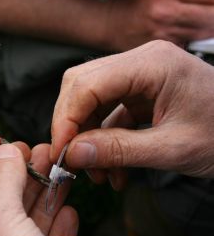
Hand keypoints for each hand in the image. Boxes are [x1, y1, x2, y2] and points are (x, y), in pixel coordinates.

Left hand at [0, 143, 77, 235]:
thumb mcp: (0, 223)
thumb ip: (1, 184)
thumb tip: (5, 154)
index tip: (12, 150)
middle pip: (1, 209)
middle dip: (24, 179)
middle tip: (41, 156)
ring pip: (27, 225)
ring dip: (44, 197)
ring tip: (58, 173)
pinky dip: (58, 226)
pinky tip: (67, 209)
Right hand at [51, 40, 213, 181]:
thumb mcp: (174, 148)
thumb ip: (119, 150)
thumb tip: (72, 155)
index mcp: (152, 63)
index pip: (87, 83)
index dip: (67, 119)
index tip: (62, 153)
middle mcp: (141, 60)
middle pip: (82, 86)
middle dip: (73, 126)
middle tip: (73, 162)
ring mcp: (140, 74)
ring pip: (91, 100)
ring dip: (89, 138)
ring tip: (100, 175)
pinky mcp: (141, 91)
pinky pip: (109, 112)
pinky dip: (106, 140)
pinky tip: (115, 170)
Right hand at [104, 0, 213, 50]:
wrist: (108, 22)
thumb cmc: (136, 0)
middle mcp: (166, 11)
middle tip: (210, 9)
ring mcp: (164, 33)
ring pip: (206, 32)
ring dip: (210, 26)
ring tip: (199, 18)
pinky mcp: (162, 50)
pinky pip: (191, 44)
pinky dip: (195, 38)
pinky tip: (186, 31)